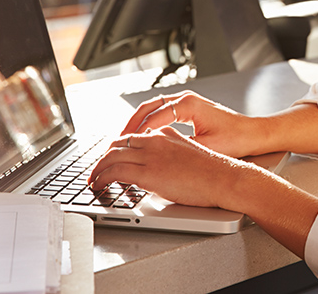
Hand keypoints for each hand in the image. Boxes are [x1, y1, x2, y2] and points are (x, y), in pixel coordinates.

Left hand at [87, 128, 248, 208]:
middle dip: (103, 157)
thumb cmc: (213, 171)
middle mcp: (156, 140)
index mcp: (166, 133)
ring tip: (93, 179)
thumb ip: (170, 154)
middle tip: (97, 169)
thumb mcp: (189, 153)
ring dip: (98, 168)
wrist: (224, 177)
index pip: (133, 136)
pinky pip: (114, 172)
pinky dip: (101, 177)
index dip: (117, 148)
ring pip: (112, 156)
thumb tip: (159, 167)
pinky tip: (98, 184)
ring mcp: (151, 155)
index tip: (111, 158)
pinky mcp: (148, 172)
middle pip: (118, 143)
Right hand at [120, 91, 264, 158]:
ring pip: (153, 108)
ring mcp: (187, 102)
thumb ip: (180, 148)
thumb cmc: (236, 140)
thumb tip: (158, 156)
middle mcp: (186, 99)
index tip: (122, 146)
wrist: (255, 134)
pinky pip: (162, 112)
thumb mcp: (206, 147)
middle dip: (130, 125)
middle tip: (116, 143)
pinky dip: (149, 123)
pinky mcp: (189, 109)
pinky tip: (143, 137)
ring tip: (124, 140)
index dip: (136, 133)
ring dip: (138, 123)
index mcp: (189, 105)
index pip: (153, 116)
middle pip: (148, 108)